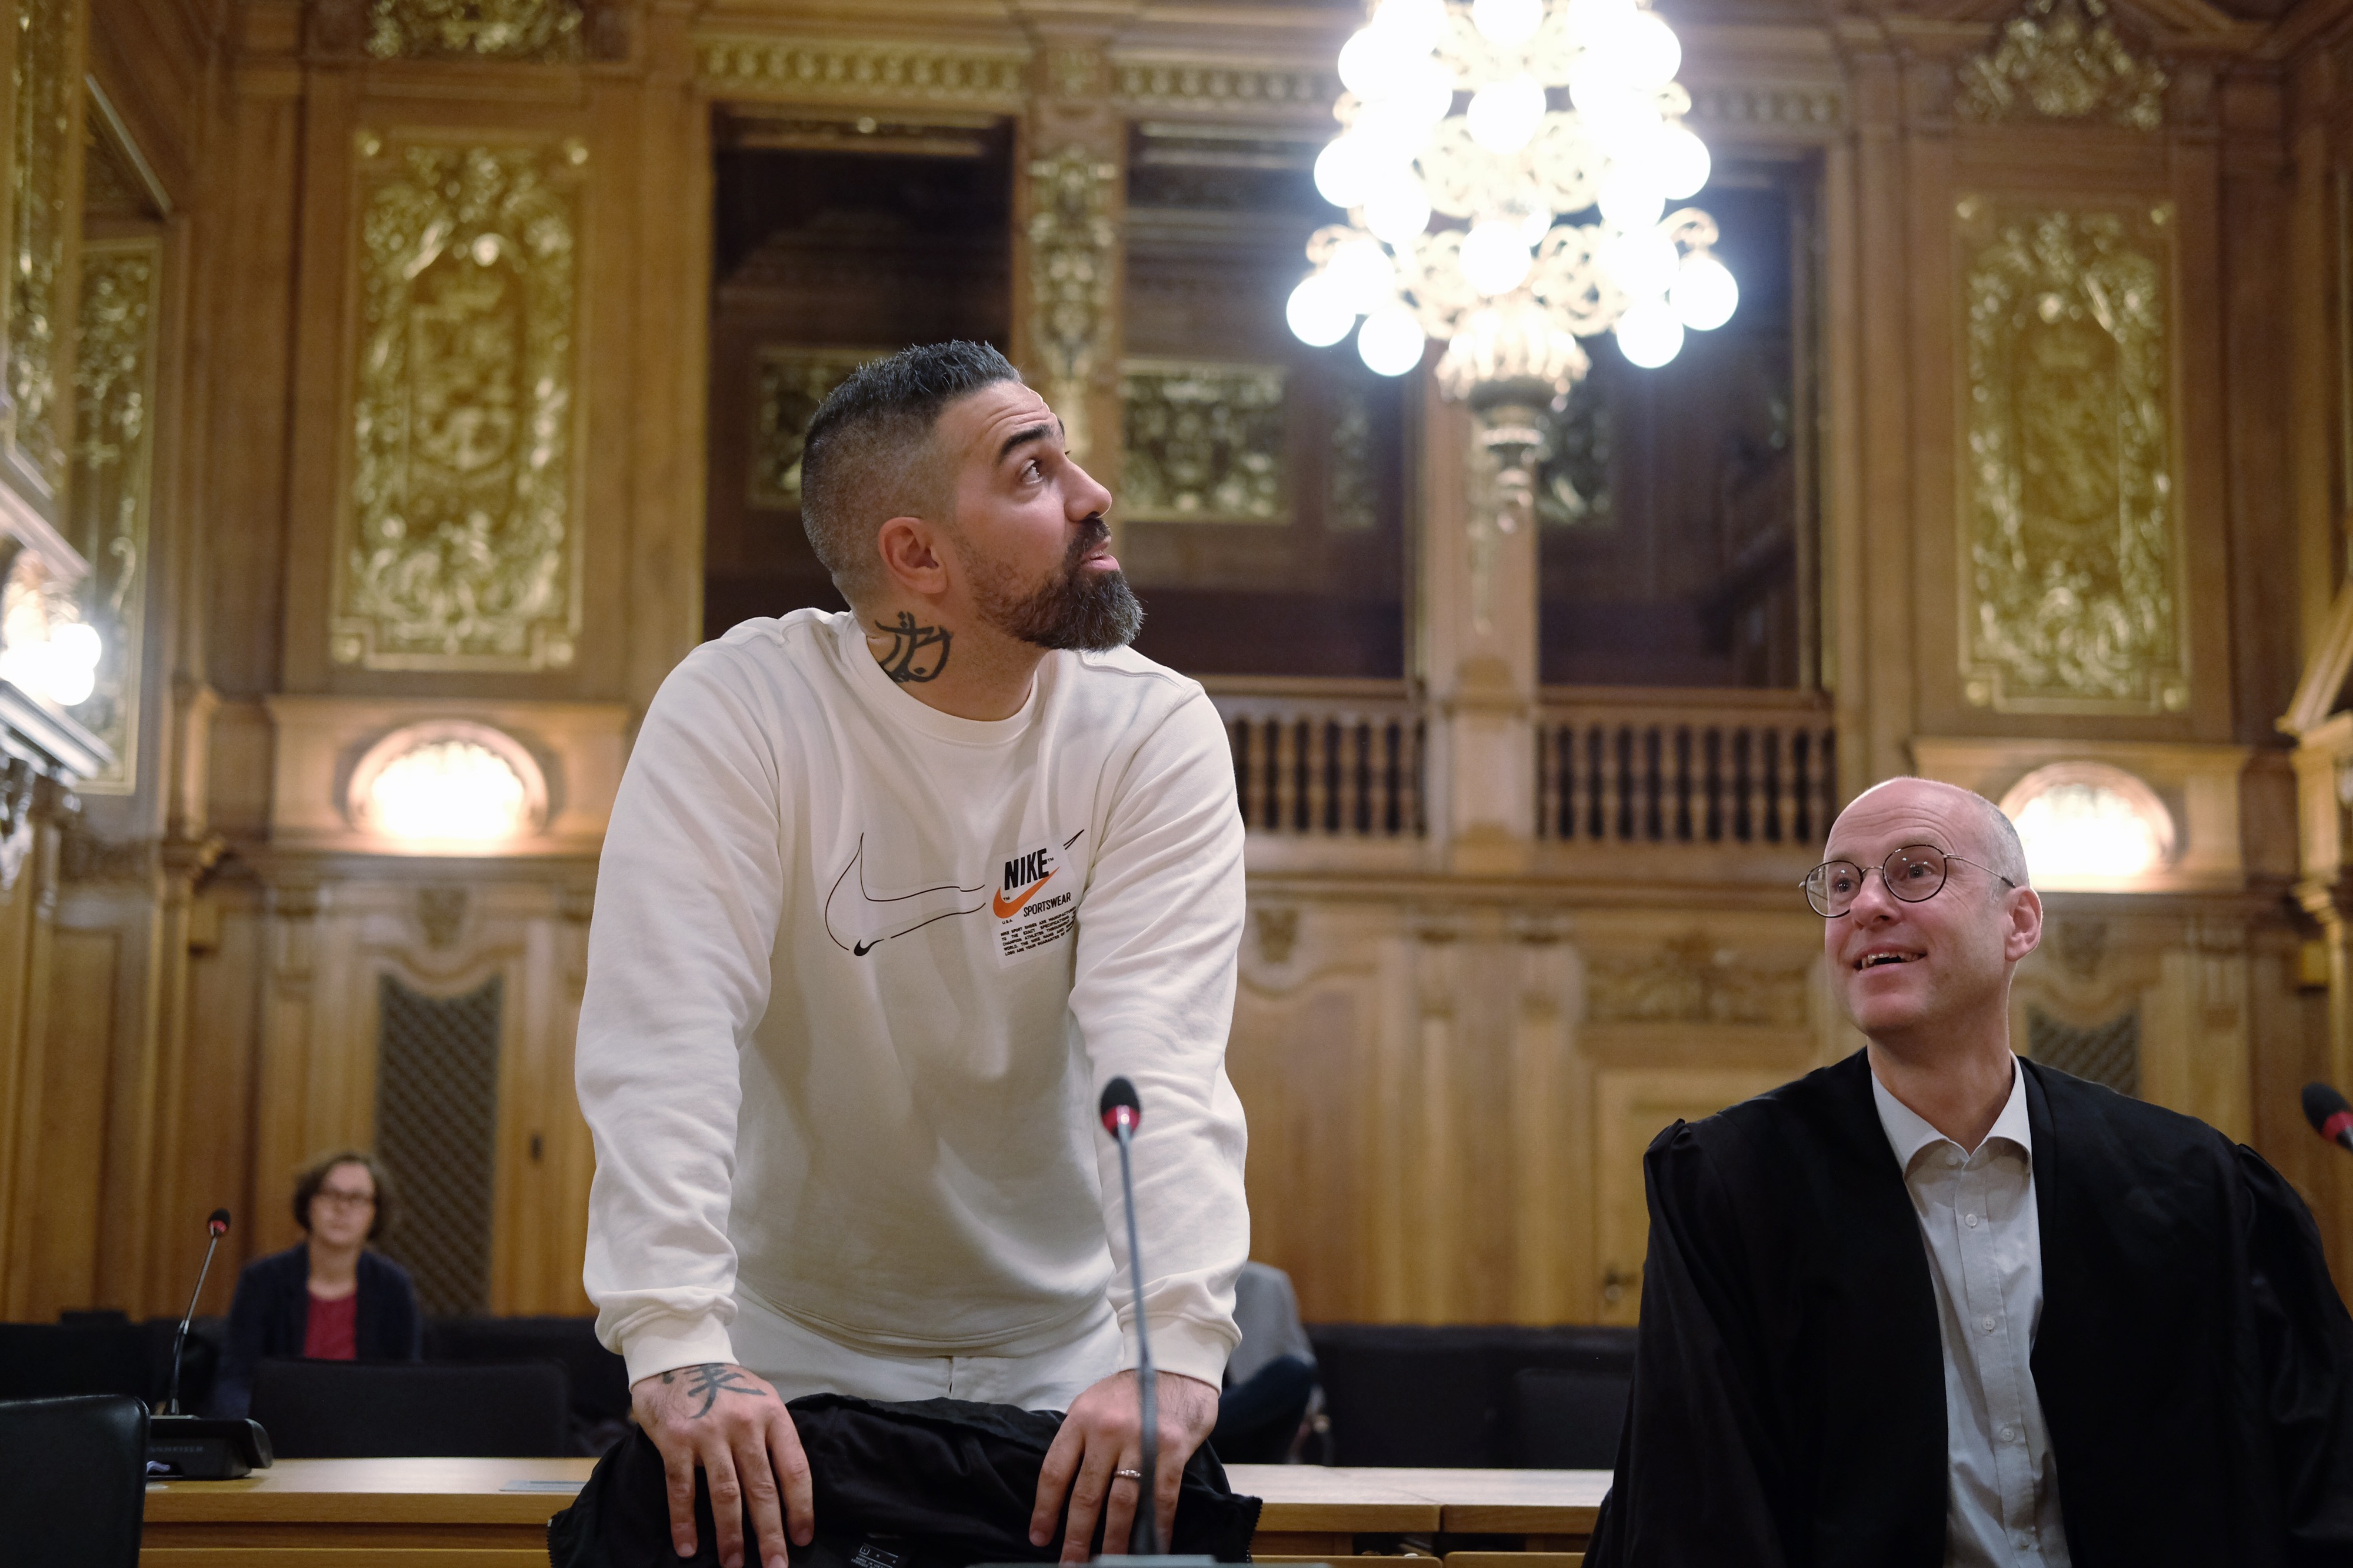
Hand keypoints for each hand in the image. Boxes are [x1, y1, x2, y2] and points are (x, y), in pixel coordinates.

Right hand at [631, 1362, 813, 1567]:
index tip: (801, 1538)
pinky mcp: (677, 1440)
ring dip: (731, 1536)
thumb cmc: (724, 1384)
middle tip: (775, 1567)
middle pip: (762, 1489)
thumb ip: (774, 1435)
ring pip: (725, 1494)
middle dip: (770, 1534)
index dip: (800, 1507)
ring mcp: (709, 1433)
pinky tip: (688, 1547)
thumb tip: (789, 1489)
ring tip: (733, 1565)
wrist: (678, 1354)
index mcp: (772, 1414)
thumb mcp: (760, 1397)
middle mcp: (745, 1424)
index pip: (795, 1469)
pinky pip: (683, 1489)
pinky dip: (684, 1522)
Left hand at [1030, 1370, 1219, 1562]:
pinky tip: (1153, 1548)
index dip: (1045, 1509)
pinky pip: (1161, 1498)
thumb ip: (1079, 1441)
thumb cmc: (1133, 1390)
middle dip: (1076, 1536)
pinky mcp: (1172, 1449)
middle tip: (1070, 1564)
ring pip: (1121, 1503)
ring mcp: (1141, 1440)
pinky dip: (1156, 1528)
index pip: (1055, 1471)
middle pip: (1086, 1494)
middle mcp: (1107, 1430)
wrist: (1178, 1365)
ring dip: (1113, 1541)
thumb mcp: (1094, 1404)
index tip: (1039, 1537)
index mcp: (1081, 1418)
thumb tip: (1065, 1490)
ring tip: (1107, 1565)